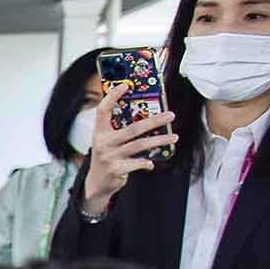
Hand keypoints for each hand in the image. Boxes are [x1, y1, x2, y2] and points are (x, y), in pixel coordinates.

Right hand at [81, 84, 176, 215]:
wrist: (96, 183)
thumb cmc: (107, 158)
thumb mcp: (106, 141)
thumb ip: (119, 129)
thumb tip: (145, 115)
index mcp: (100, 132)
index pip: (103, 110)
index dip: (112, 97)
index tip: (125, 85)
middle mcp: (104, 143)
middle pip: (133, 128)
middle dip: (154, 121)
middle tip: (170, 115)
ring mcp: (110, 156)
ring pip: (140, 145)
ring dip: (159, 141)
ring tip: (173, 137)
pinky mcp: (117, 170)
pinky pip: (137, 163)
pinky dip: (146, 163)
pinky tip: (151, 163)